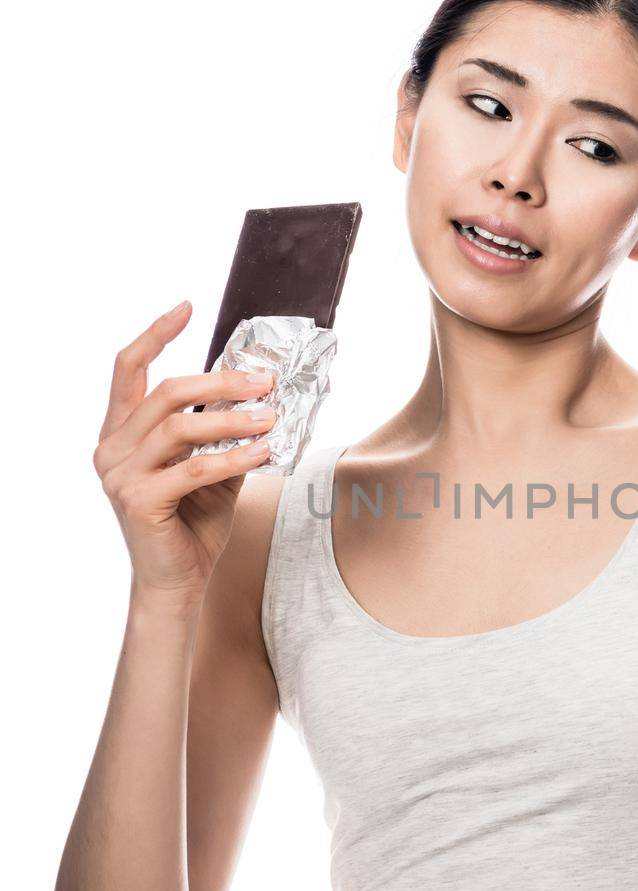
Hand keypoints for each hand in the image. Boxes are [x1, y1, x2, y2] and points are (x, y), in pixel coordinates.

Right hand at [93, 301, 277, 607]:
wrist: (178, 582)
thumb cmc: (193, 523)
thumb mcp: (212, 467)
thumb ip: (222, 431)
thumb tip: (262, 392)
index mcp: (121, 432)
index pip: (128, 368)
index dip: (156, 334)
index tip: (188, 307)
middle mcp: (111, 447)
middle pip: (166, 393)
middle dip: (221, 382)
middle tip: (266, 381)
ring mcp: (120, 475)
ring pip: (180, 427)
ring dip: (232, 419)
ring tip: (272, 418)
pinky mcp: (138, 501)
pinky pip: (192, 468)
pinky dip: (232, 457)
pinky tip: (263, 453)